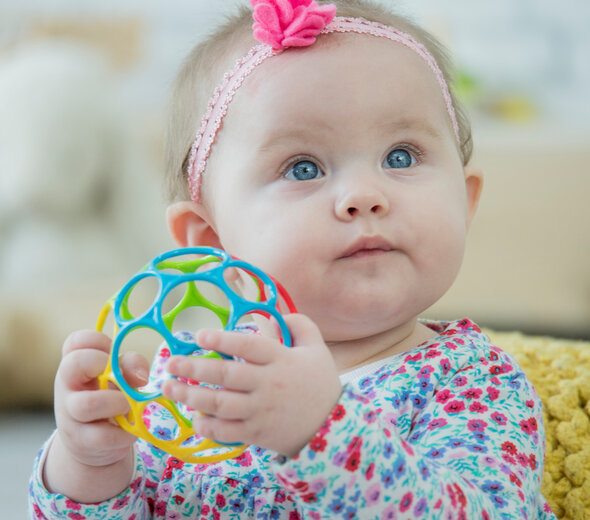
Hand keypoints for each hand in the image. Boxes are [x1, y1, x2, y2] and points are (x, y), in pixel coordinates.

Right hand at [44, 329, 149, 500]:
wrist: (96, 442)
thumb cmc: (111, 396)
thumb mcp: (121, 376)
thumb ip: (131, 366)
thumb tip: (140, 376)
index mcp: (75, 364)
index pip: (75, 341)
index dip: (98, 341)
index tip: (113, 352)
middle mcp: (67, 386)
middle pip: (74, 363)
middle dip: (105, 365)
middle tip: (121, 377)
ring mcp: (69, 414)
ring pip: (87, 404)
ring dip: (118, 402)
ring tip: (130, 405)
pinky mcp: (80, 441)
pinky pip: (102, 436)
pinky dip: (124, 432)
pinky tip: (130, 429)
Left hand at [162, 314, 341, 457]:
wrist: (332, 426)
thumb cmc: (319, 383)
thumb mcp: (317, 348)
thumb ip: (300, 324)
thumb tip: (276, 311)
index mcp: (281, 360)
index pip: (249, 347)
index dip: (223, 339)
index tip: (200, 335)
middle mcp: (268, 384)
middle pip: (227, 375)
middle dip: (195, 368)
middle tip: (171, 363)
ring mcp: (260, 411)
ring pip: (220, 403)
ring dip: (191, 396)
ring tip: (170, 388)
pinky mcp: (256, 433)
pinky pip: (226, 431)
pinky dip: (207, 425)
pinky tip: (194, 416)